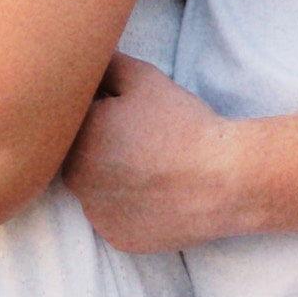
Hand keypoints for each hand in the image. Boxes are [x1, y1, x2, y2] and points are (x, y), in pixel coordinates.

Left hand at [63, 55, 242, 254]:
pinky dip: (128, 207)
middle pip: (78, 158)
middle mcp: (75, 181)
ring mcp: (96, 215)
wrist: (225, 179)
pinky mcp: (117, 239)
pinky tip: (156, 193)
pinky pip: (114, 218)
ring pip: (95, 190)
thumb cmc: (183, 125)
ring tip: (151, 166)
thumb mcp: (143, 78)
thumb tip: (80, 57)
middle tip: (142, 139)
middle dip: (100, 146)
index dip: (99, 113)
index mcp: (75, 138)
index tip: (128, 114)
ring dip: (111, 178)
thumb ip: (103, 64)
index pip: (71, 122)